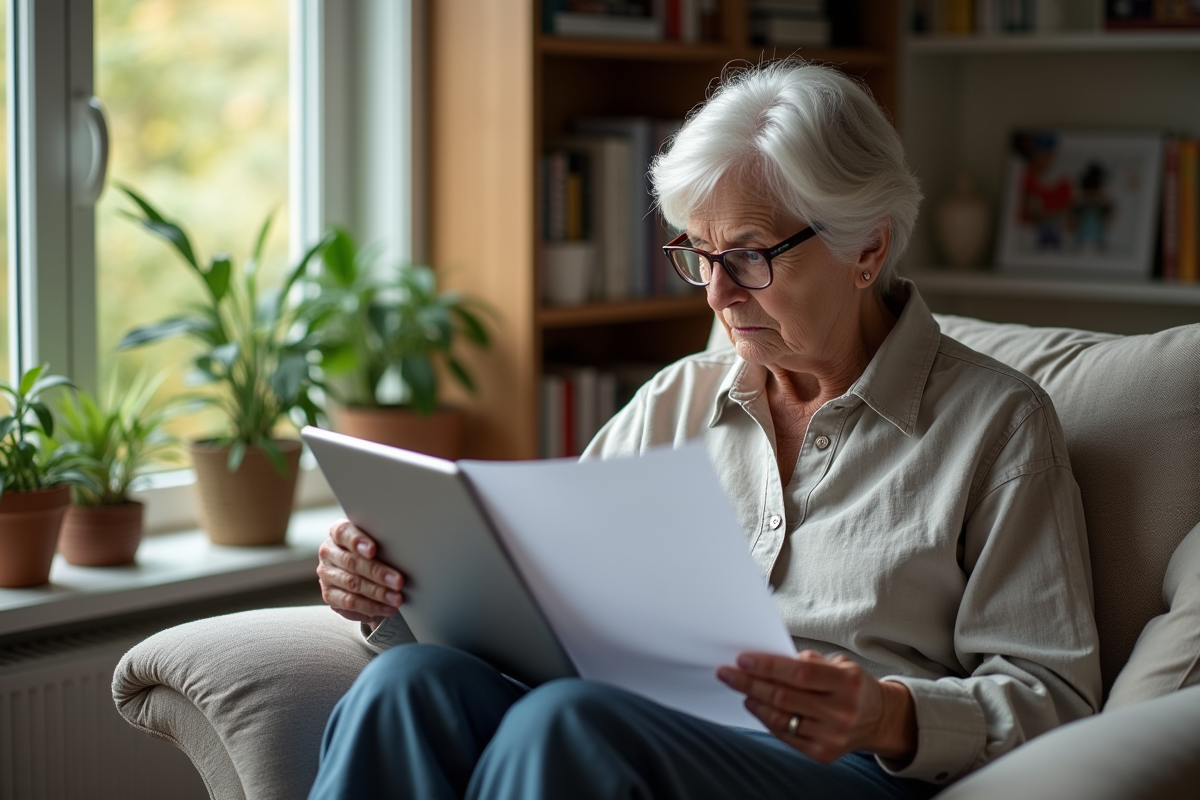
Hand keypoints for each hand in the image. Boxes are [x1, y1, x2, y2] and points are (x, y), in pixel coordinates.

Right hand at [317, 520, 404, 625]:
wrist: (363, 576)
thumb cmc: (375, 553)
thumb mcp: (379, 544)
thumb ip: (383, 543)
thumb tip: (405, 553)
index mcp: (339, 533)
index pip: (343, 533)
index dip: (357, 541)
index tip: (373, 550)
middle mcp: (329, 552)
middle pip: (351, 561)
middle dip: (377, 572)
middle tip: (399, 581)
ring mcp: (327, 574)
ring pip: (352, 583)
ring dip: (377, 592)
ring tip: (397, 598)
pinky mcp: (329, 595)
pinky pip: (350, 602)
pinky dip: (371, 606)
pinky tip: (388, 608)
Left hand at [717, 650, 916, 763]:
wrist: (878, 718)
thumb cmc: (853, 686)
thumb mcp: (840, 664)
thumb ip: (808, 661)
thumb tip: (769, 659)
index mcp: (847, 682)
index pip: (799, 673)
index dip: (768, 666)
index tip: (742, 660)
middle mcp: (842, 711)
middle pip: (785, 697)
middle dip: (750, 683)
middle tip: (727, 673)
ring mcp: (833, 735)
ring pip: (782, 718)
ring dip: (755, 702)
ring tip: (741, 690)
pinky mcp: (824, 753)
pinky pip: (786, 736)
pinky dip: (767, 720)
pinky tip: (756, 706)